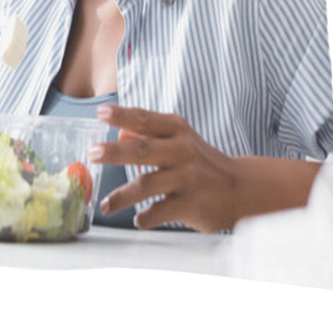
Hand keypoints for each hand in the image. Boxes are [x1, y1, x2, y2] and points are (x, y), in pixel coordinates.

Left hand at [89, 104, 236, 232]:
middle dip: (114, 152)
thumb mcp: (179, 140)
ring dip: (122, 196)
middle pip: (142, 150)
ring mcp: (187, 178)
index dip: (121, 115)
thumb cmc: (200, 161)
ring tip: (105, 205)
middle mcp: (182, 150)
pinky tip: (138, 220)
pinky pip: (160, 212)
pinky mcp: (191, 204)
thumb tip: (119, 134)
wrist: (241, 189)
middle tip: (92, 153)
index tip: (100, 112)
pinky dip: (146, 217)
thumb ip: (149, 135)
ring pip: (146, 185)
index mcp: (177, 130)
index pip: (144, 119)